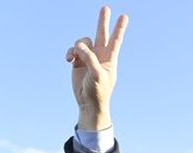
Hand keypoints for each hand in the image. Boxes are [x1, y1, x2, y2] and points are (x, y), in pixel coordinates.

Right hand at [65, 6, 127, 129]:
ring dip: (77, 47)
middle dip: (102, 21)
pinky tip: (69, 60)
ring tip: (75, 57)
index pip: (115, 40)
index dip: (119, 28)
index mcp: (109, 58)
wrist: (88, 103)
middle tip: (106, 8)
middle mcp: (99, 55)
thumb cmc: (98, 91)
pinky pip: (72, 50)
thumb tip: (79, 46)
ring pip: (82, 42)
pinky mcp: (78, 62)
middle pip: (101, 34)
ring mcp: (88, 58)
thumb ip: (90, 58)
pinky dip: (69, 53)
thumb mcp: (97, 74)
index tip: (124, 17)